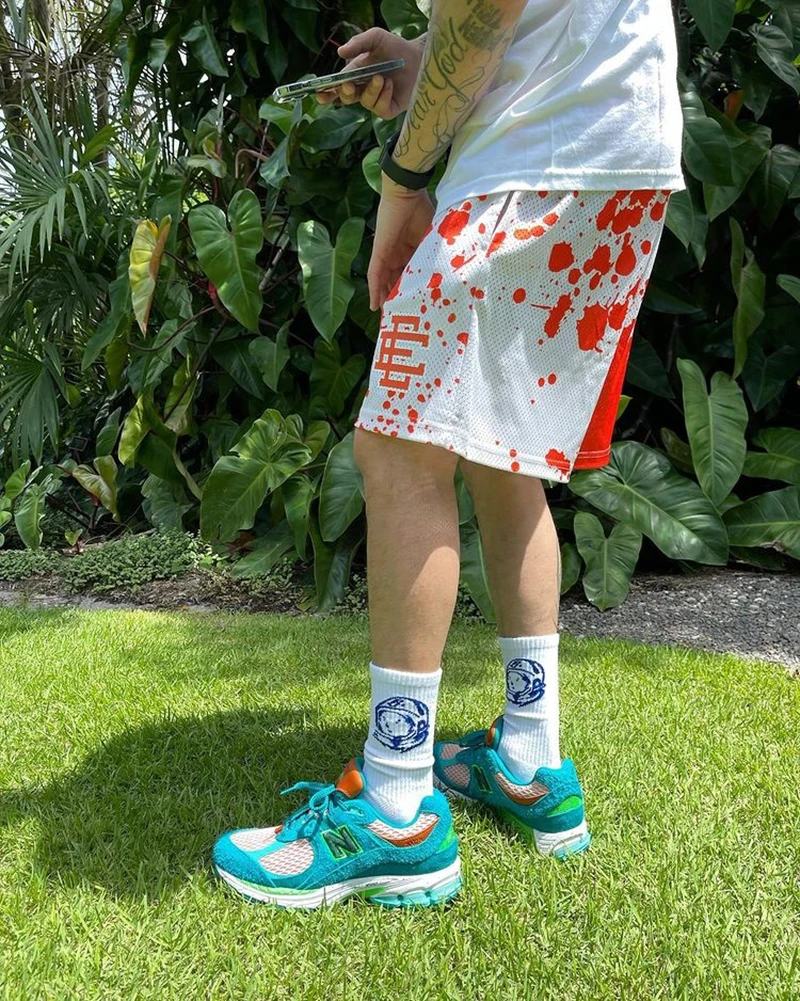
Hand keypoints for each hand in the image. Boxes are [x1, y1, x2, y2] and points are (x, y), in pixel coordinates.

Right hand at [316, 28, 424, 118]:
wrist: (418, 57)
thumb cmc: (395, 47)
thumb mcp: (375, 38)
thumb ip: (358, 43)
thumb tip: (340, 52)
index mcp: (355, 75)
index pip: (337, 87)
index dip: (327, 92)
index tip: (320, 93)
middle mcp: (363, 90)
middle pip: (346, 98)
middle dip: (345, 93)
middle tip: (348, 85)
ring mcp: (376, 101)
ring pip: (364, 102)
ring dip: (370, 90)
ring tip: (381, 77)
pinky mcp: (389, 109)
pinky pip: (380, 109)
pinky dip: (383, 96)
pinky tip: (390, 84)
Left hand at [368, 178, 434, 309]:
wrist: (407, 193)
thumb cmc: (422, 209)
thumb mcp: (432, 238)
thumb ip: (435, 253)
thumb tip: (450, 272)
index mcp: (410, 249)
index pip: (410, 274)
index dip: (412, 289)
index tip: (418, 304)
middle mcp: (396, 253)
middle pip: (395, 281)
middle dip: (397, 298)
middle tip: (401, 317)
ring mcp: (386, 253)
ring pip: (384, 281)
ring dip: (385, 299)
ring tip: (388, 317)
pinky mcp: (379, 252)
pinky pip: (374, 275)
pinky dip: (374, 290)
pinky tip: (375, 306)